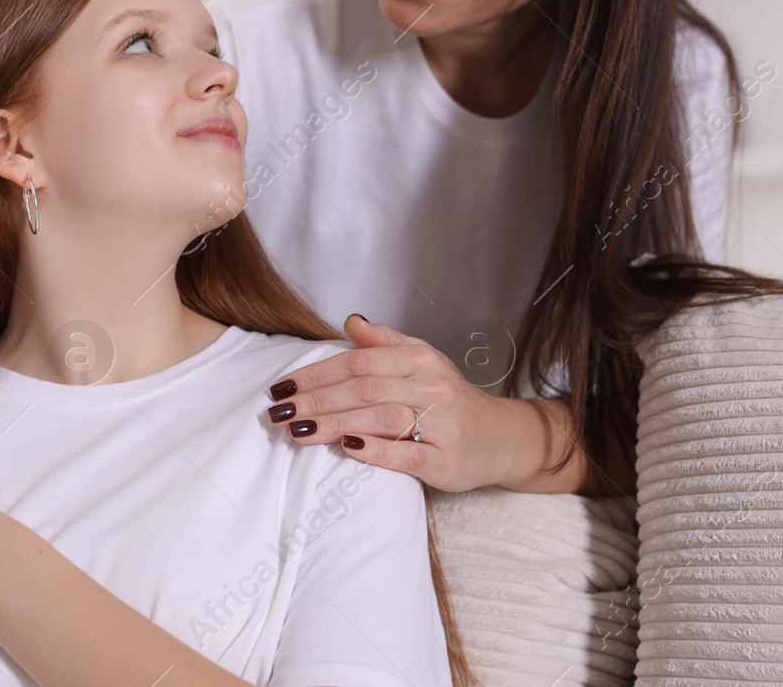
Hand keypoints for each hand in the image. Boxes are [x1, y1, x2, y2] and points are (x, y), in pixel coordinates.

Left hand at [265, 314, 587, 493]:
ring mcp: (441, 424)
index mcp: (419, 359)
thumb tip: (350, 321)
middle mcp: (431, 386)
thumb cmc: (451, 400)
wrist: (503, 438)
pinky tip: (346, 447)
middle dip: (316, 400)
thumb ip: (386, 343)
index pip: (359, 361)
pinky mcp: (446, 460)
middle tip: (279, 413)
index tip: (282, 387)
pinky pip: (406, 454)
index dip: (316, 373)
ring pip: (380, 417)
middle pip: (364, 388)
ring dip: (334, 423)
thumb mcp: (422, 362)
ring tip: (298, 431)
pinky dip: (375, 450)